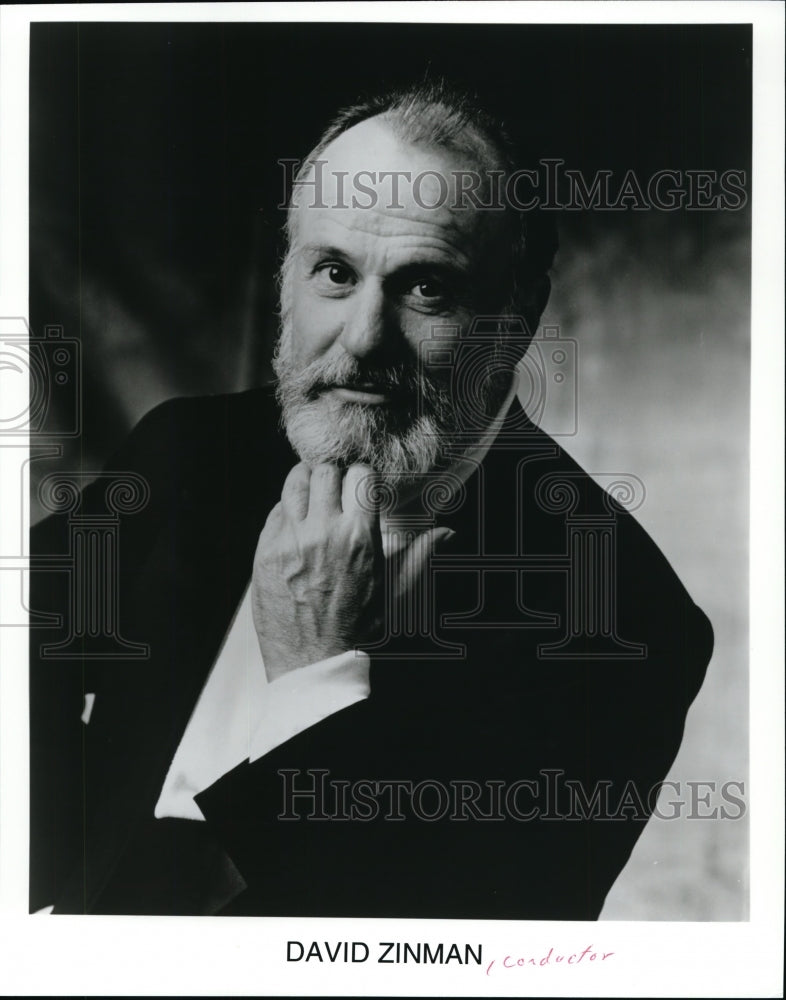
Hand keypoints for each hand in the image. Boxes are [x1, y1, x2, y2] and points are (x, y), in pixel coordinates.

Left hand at [252, 462, 452, 680]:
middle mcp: (324, 531)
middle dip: (331, 473)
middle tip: (333, 486)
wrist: (313, 663)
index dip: (360, 475)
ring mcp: (291, 539)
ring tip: (311, 496)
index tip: (358, 482)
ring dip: (305, 484)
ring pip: (295, 483)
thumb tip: (447, 534)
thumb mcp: (395, 591)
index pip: (359, 475)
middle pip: (324, 470)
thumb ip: (420, 555)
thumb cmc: (357, 628)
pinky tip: (294, 526)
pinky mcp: (265, 551)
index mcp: (360, 536)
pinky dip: (285, 512)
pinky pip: (274, 512)